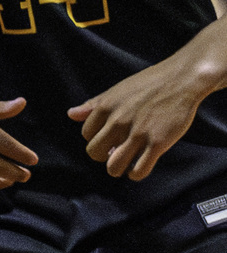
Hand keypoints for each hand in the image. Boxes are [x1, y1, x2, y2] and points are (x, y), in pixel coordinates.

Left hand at [69, 57, 209, 179]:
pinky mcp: (158, 143)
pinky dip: (136, 174)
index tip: (109, 137)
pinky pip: (139, 170)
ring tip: (125, 164)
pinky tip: (139, 167)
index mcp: (106, 107)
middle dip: (103, 156)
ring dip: (117, 169)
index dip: (97, 138)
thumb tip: (71, 114)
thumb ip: (93, 104)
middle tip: (115, 152)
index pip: (86, 135)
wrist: (180, 79)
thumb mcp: (116, 90)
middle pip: (95, 153)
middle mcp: (119, 121)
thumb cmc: (148, 83)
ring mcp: (138, 133)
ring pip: (114, 166)